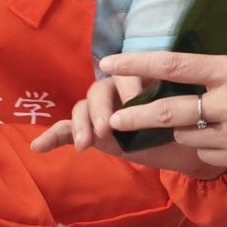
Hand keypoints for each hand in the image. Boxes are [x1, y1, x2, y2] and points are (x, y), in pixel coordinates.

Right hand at [33, 75, 219, 176]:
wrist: (188, 151)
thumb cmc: (188, 126)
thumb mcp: (183, 113)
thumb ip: (172, 104)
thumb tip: (177, 100)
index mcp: (138, 80)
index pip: (124, 75)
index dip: (126, 86)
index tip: (136, 101)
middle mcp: (115, 92)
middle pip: (98, 90)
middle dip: (100, 109)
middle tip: (107, 130)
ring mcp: (100, 112)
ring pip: (82, 108)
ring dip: (81, 124)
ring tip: (85, 144)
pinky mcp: (90, 132)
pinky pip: (66, 130)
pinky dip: (52, 137)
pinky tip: (38, 146)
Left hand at [99, 52, 226, 178]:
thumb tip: (200, 78)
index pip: (174, 65)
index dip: (137, 64)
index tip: (109, 61)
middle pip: (169, 111)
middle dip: (136, 115)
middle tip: (113, 116)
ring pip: (186, 136)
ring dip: (173, 133)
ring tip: (164, 127)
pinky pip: (208, 154)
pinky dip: (201, 148)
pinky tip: (211, 140)